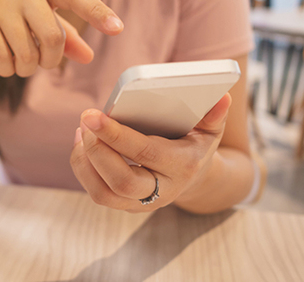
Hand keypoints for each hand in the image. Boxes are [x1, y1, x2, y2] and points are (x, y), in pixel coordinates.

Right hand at [0, 0, 123, 76]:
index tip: (118, 29)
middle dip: (51, 60)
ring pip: (26, 53)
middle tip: (44, 62)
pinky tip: (5, 64)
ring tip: (22, 63)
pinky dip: (8, 70)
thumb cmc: (10, 5)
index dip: (98, 11)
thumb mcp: (38, 12)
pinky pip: (2, 60)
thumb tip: (88, 57)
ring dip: (27, 68)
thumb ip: (65, 34)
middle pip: (51, 37)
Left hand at [70, 93, 231, 211]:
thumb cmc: (195, 147)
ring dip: (84, 161)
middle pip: (121, 181)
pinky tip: (82, 141)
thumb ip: (213, 115)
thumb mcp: (209, 131)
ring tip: (83, 130)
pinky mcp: (124, 205)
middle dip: (96, 150)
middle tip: (86, 119)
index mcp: (183, 167)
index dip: (116, 135)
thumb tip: (221, 97)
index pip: (145, 153)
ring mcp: (142, 203)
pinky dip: (82, 167)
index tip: (94, 115)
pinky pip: (96, 193)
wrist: (194, 181)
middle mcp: (163, 191)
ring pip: (102, 193)